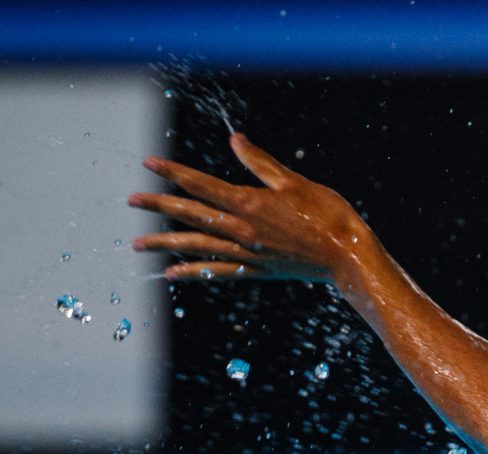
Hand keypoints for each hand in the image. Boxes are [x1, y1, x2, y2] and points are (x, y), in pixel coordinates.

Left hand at [130, 133, 370, 283]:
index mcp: (249, 203)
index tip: (149, 164)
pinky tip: (174, 273)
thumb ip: (260, 163)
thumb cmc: (329, 215)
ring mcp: (248, 253)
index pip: (201, 185)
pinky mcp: (258, 270)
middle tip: (131, 201)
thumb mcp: (295, 182)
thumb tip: (235, 140)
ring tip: (139, 245)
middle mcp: (242, 230)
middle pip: (191, 215)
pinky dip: (195, 272)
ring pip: (197, 246)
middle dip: (158, 207)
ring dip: (166, 244)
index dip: (173, 173)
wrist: (349, 257)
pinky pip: (218, 271)